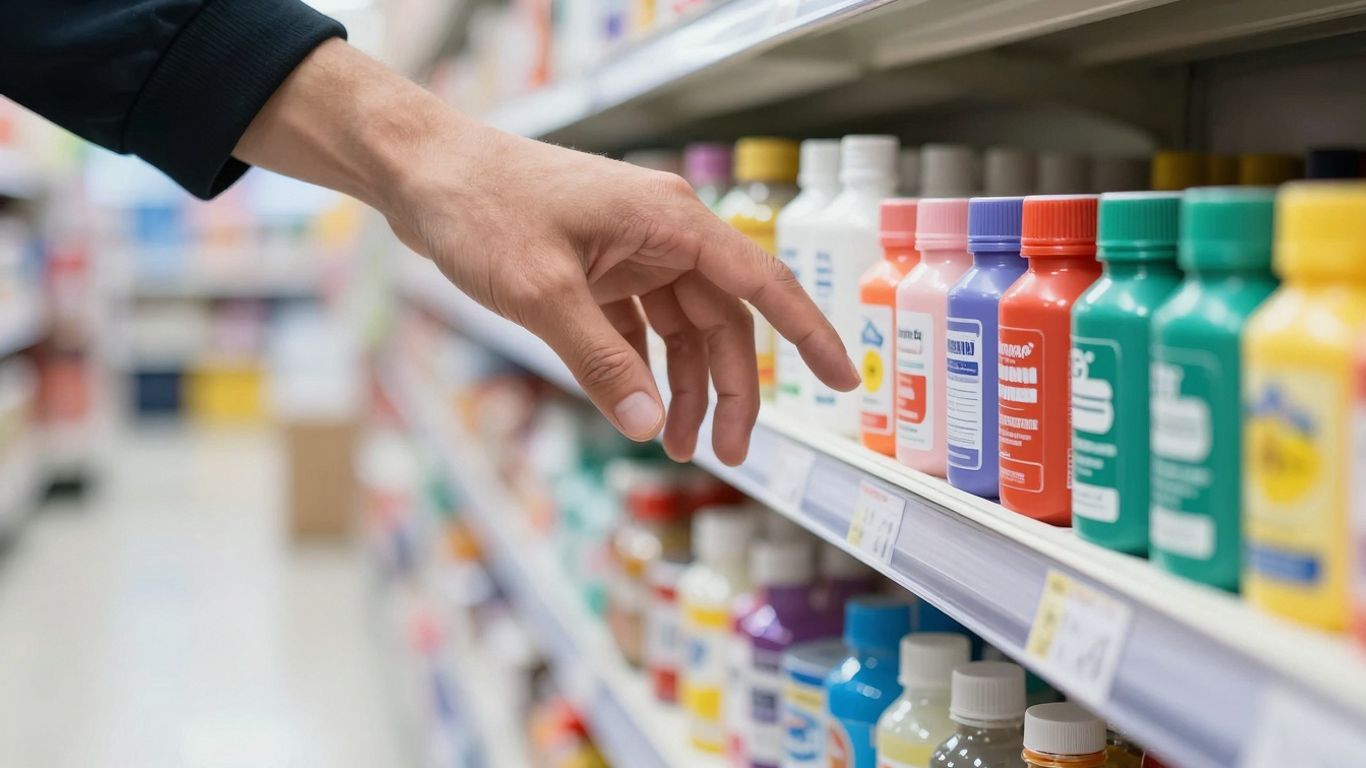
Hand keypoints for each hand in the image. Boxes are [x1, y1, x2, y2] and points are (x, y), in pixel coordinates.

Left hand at [237, 41, 858, 464]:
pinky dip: (642, 369)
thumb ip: (600, 361)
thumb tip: (646, 424)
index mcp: (671, 224)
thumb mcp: (542, 292)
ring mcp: (630, 253)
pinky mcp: (599, 269)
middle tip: (730, 456)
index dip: (809, 335)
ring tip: (675, 445)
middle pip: (723, 323)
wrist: (421, 171)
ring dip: (684, 387)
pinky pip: (640, 328)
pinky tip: (637, 407)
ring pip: (682, 331)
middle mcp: (662, 236)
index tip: (844, 379)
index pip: (762, 285)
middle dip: (730, 391)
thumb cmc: (481, 207)